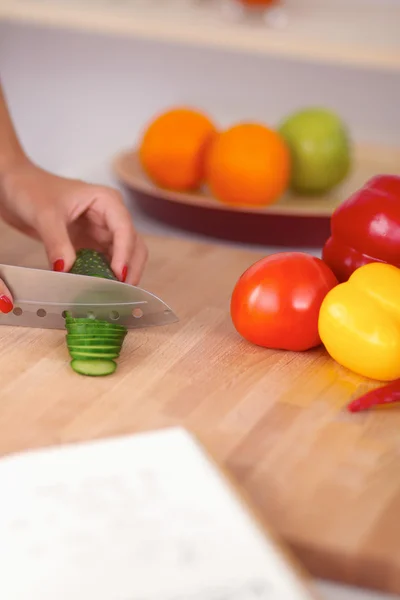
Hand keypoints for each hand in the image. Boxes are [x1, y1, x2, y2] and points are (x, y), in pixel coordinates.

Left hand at [0, 160, 147, 311]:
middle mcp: (110, 217)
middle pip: (133, 245)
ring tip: (111, 294)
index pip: (125, 229)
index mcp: (106, 201)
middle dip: (130, 268)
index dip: (124, 253)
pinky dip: (104, 277)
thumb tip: (66, 270)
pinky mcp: (92, 245)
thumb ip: (57, 242)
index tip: (118, 275)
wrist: (15, 188)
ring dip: (120, 275)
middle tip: (121, 292)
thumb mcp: (45, 215)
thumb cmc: (31, 189)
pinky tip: (98, 289)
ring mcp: (102, 232)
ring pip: (124, 257)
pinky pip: (104, 264)